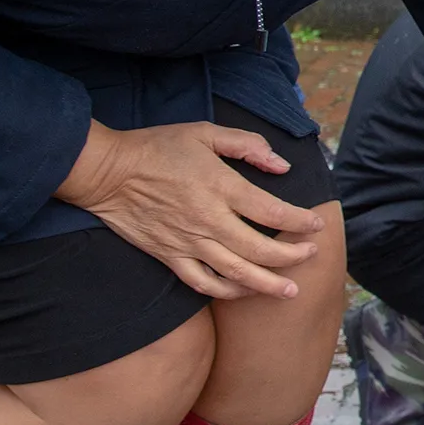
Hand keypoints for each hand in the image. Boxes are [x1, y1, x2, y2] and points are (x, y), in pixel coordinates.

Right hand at [56, 121, 324, 299]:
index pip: (271, 211)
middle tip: (310, 256)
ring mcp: (187, 241)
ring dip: (266, 284)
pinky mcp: (169, 256)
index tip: (316, 225)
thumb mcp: (204, 133)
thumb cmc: (157, 148)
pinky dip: (226, 291)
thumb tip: (281, 165)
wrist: (107, 171)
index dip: (299, 221)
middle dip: (291, 257)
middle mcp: (208, 219)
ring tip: (289, 291)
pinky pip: (202, 282)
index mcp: (220, 186)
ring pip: (235, 273)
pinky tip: (244, 291)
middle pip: (259, 248)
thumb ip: (247, 146)